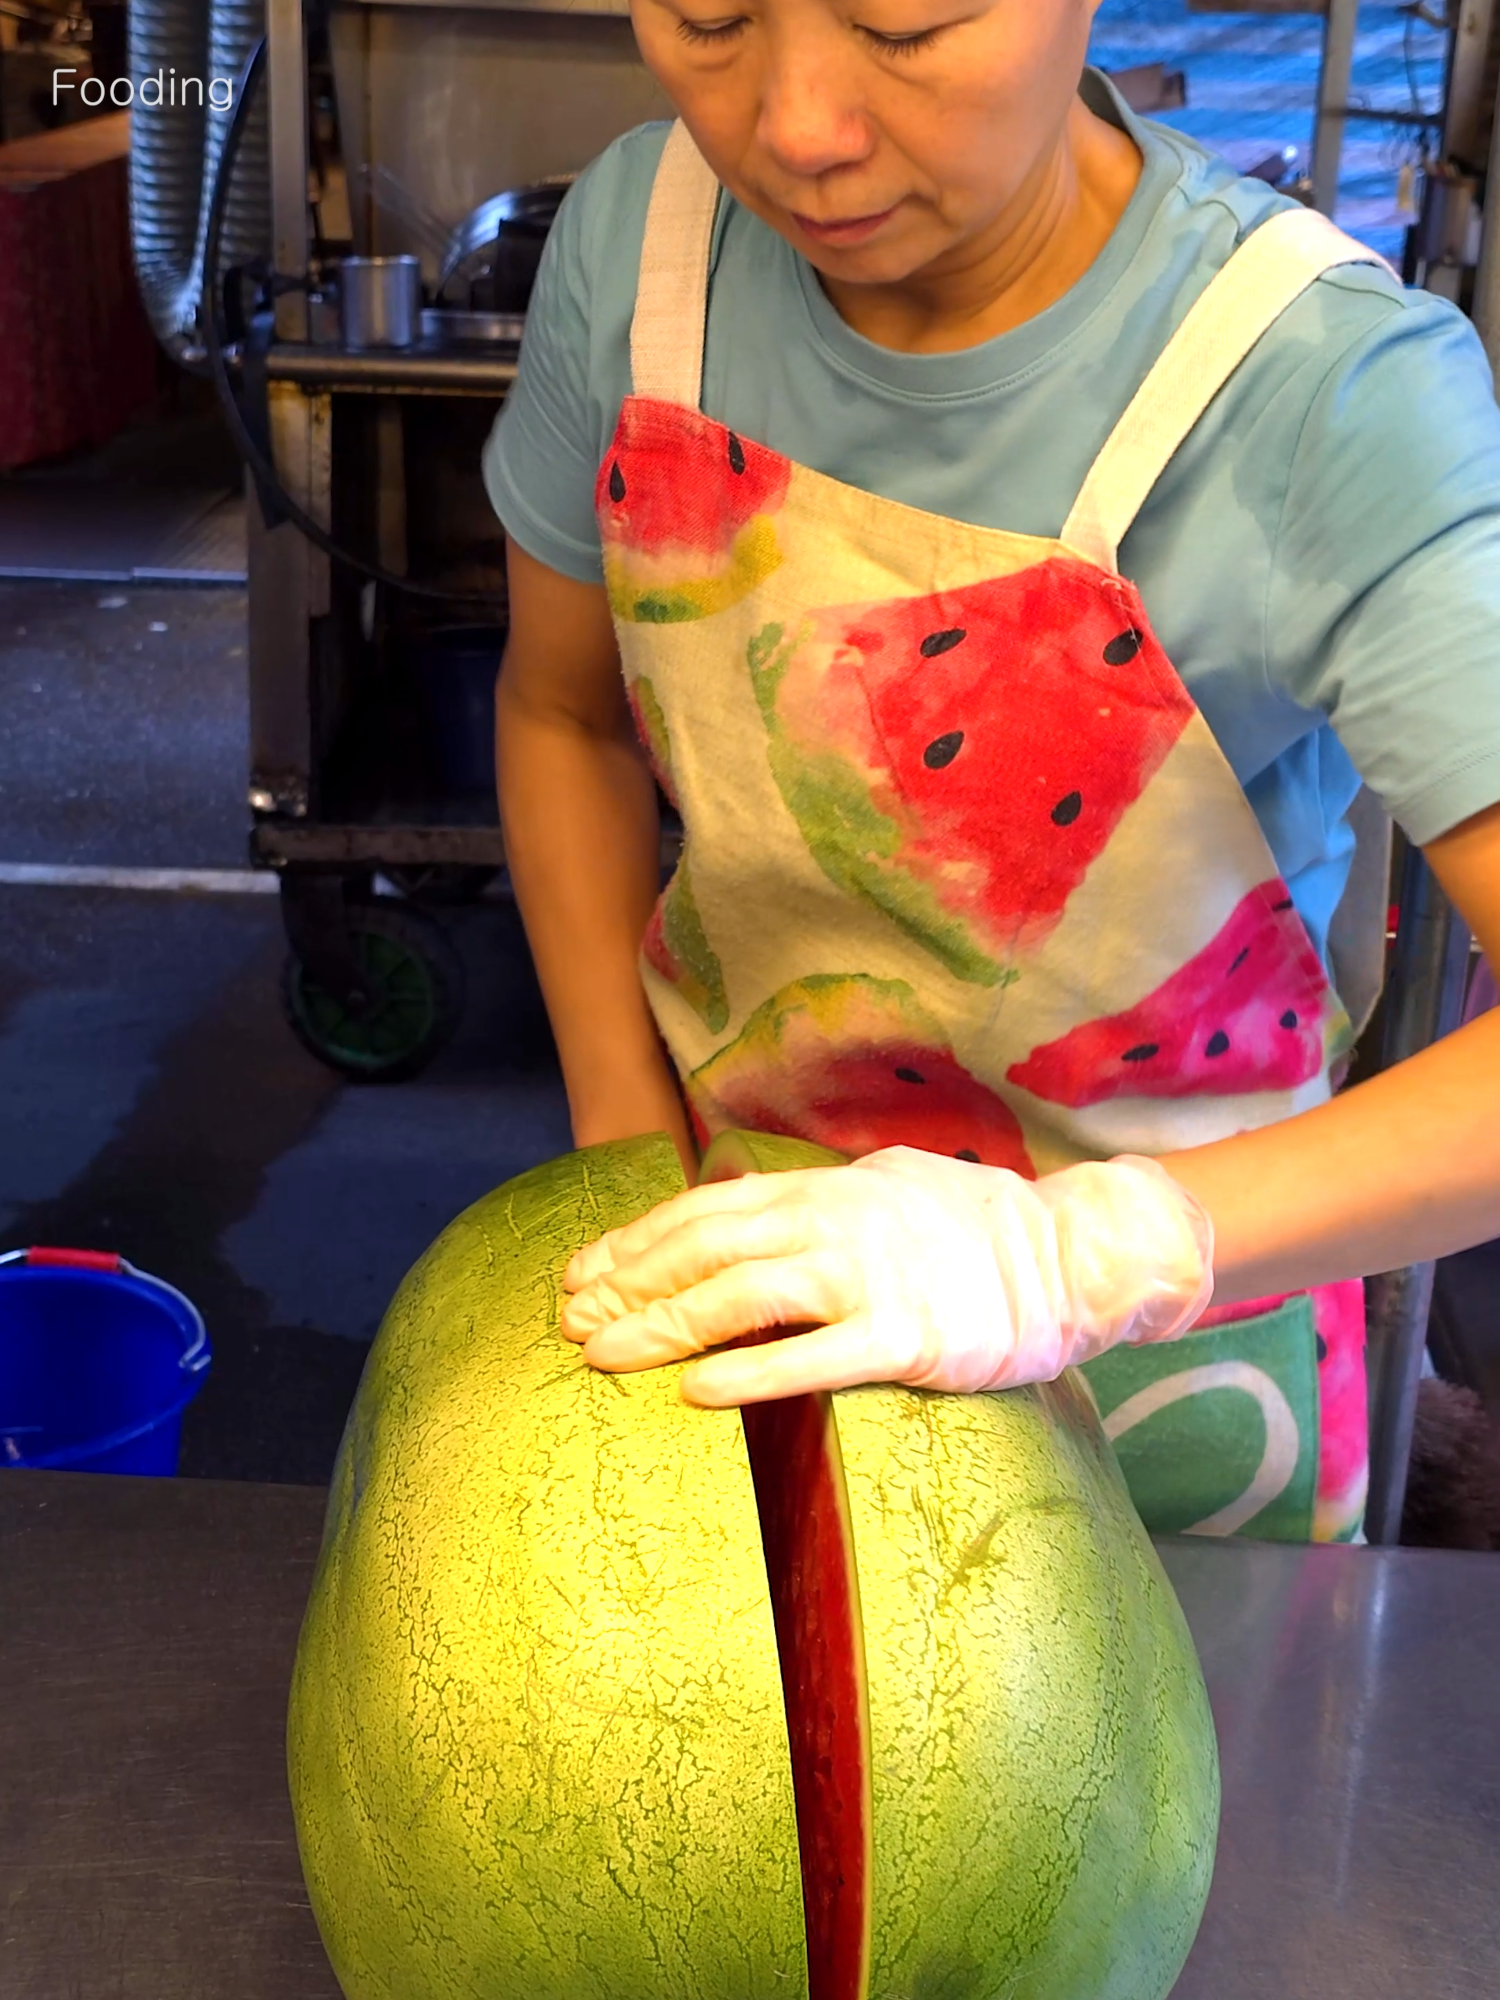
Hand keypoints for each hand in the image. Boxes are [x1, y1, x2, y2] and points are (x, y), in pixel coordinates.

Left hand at [560, 1147, 1213, 1405]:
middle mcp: (837, 1221)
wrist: (1074, 1254)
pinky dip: (748, 1372)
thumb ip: (813, 1199)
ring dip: (663, 1325)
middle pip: (706, 1248)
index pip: (706, 1210)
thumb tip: (738, 1204)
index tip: (581, 1273)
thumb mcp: (882, 1186)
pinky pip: (813, 1357)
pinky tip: (693, 1392)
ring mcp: (873, 1277)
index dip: (635, 1242)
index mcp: (825, 1187)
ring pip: (743, 1295)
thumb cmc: (974, 1228)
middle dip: (628, 1283)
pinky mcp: (909, 1338)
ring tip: (603, 1354)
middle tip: (568, 1321)